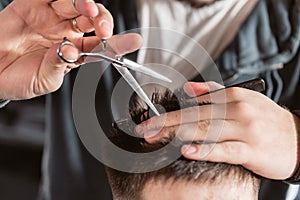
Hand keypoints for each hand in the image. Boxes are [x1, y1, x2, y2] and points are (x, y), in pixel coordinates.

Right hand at [0, 0, 141, 99]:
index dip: (118, 42)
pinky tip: (71, 0)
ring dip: (85, 4)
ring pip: (75, 4)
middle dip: (103, 21)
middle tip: (102, 29)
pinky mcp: (30, 6)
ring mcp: (49, 18)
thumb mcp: (44, 80)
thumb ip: (58, 65)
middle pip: (93, 20)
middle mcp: (66, 33)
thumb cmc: (19, 79)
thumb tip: (68, 51)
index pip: (101, 45)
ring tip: (88, 10)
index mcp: (74, 52)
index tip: (133, 41)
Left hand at [135, 81, 299, 179]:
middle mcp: (237, 110)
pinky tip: (188, 151)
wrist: (298, 138)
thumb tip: (188, 88)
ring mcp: (245, 129)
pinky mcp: (252, 149)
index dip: (169, 113)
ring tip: (157, 139)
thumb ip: (213, 93)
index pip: (194, 104)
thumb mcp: (242, 99)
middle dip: (166, 124)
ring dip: (177, 134)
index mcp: (232, 97)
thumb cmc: (265, 119)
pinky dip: (206, 150)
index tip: (150, 120)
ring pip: (206, 130)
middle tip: (145, 130)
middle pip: (195, 116)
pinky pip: (225, 149)